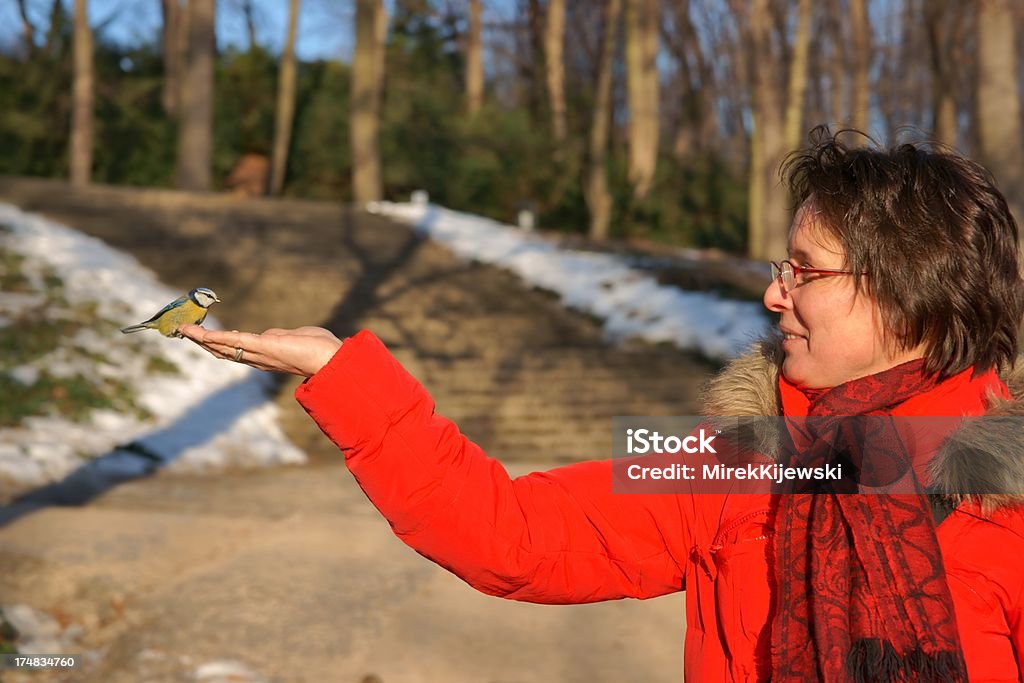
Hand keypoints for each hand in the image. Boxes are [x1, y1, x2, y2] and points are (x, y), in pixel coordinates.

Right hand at [179, 324, 343, 376]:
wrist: (331, 359)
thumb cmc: (318, 348)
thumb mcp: (293, 338)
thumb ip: (278, 336)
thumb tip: (270, 335)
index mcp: (264, 357)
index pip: (234, 351)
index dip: (216, 344)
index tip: (201, 336)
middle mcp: (258, 359)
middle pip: (223, 350)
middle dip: (201, 341)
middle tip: (182, 331)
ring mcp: (260, 353)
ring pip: (224, 346)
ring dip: (202, 338)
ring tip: (183, 330)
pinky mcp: (264, 346)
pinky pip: (236, 341)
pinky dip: (217, 338)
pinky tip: (202, 334)